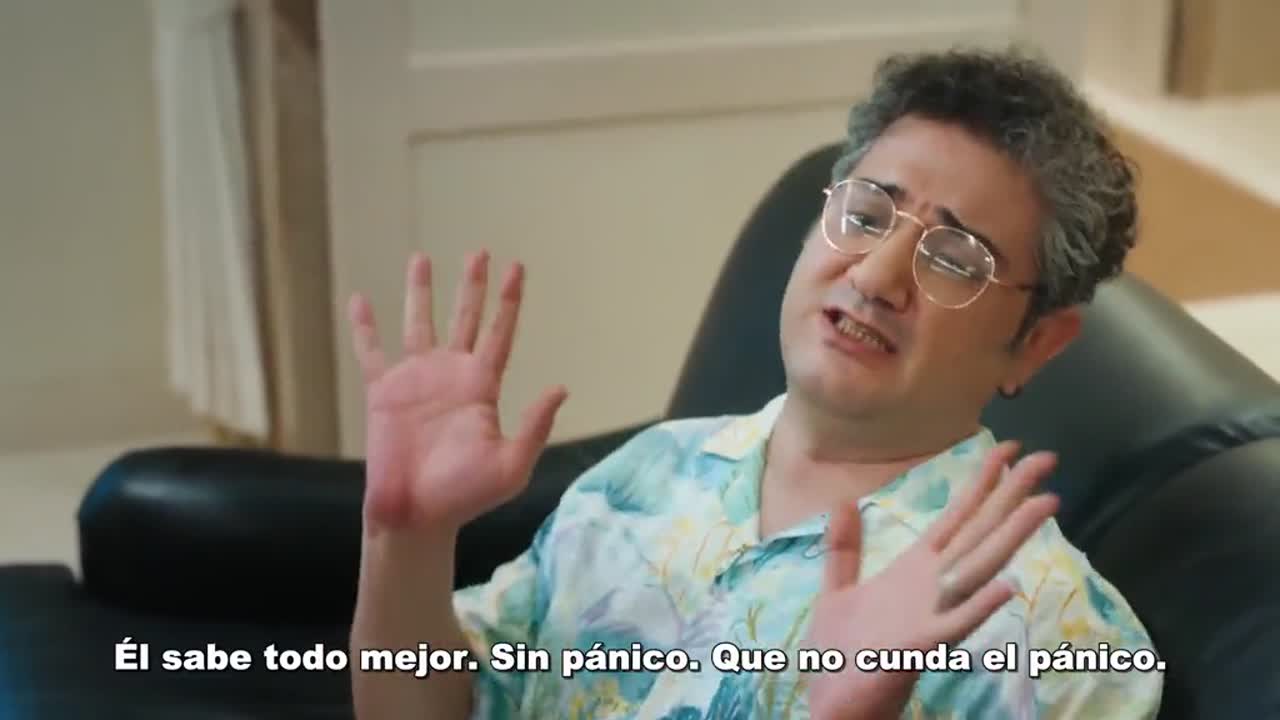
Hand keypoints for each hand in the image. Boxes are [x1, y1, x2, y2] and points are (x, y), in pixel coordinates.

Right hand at [347, 251, 567, 534]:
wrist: (417, 516)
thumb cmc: (466, 496)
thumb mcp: (512, 464)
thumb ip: (535, 426)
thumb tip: (560, 387)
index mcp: (482, 387)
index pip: (500, 334)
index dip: (508, 301)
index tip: (516, 267)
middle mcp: (450, 375)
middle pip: (464, 319)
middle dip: (471, 286)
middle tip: (479, 253)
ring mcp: (416, 380)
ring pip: (418, 324)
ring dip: (420, 292)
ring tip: (421, 258)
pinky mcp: (383, 392)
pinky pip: (371, 352)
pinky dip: (364, 327)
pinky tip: (359, 300)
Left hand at [805, 442, 1059, 719]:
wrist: (832, 706)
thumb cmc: (841, 654)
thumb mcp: (836, 591)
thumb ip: (844, 548)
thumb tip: (844, 501)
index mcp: (914, 572)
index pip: (956, 519)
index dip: (981, 483)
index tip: (1007, 447)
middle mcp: (932, 588)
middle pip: (979, 533)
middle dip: (1011, 496)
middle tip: (1047, 456)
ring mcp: (932, 616)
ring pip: (978, 569)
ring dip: (1011, 536)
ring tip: (1045, 502)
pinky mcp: (919, 648)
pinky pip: (955, 625)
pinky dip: (980, 607)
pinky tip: (1008, 586)